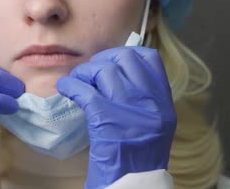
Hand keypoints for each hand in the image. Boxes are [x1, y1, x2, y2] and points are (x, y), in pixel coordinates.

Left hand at [56, 47, 176, 188]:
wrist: (134, 185)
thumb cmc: (137, 158)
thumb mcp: (153, 124)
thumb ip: (142, 98)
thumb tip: (116, 72)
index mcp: (164, 102)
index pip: (150, 59)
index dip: (128, 53)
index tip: (112, 62)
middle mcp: (151, 102)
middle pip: (125, 58)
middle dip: (103, 59)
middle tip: (91, 71)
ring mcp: (130, 110)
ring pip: (104, 71)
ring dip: (84, 73)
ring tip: (77, 83)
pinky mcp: (107, 120)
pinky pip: (85, 91)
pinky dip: (71, 85)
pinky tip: (65, 88)